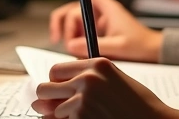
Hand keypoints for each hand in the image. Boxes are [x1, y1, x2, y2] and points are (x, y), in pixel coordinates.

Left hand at [33, 58, 178, 118]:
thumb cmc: (137, 104)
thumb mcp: (113, 81)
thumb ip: (84, 80)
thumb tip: (41, 97)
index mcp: (97, 64)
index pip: (56, 70)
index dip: (56, 83)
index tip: (62, 91)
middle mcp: (88, 79)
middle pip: (45, 88)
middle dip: (49, 100)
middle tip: (63, 107)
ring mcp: (84, 101)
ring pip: (53, 111)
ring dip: (65, 117)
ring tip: (89, 116)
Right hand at [49, 0, 162, 61]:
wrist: (153, 53)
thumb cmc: (141, 46)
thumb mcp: (119, 46)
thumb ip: (96, 46)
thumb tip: (71, 45)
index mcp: (108, 9)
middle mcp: (102, 14)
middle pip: (74, 10)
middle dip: (64, 23)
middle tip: (58, 39)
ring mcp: (99, 24)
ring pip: (75, 23)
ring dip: (68, 33)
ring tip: (71, 48)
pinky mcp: (98, 34)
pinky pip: (81, 33)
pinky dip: (75, 40)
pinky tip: (77, 51)